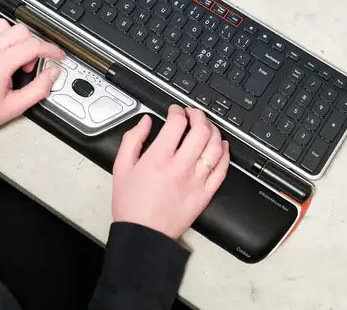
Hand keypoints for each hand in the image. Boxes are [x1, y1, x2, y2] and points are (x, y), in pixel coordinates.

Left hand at [0, 18, 64, 134]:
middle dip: (32, 46)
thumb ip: (39, 89)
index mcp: (0, 64)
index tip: (57, 55)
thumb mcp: (15, 107)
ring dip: (13, 38)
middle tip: (27, 66)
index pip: (33, 46)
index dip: (51, 49)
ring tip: (12, 56)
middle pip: (21, 31)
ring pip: (3, 25)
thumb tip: (52, 74)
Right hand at [112, 105, 229, 239]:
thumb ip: (133, 139)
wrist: (143, 235)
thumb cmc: (131, 204)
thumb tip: (145, 122)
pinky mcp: (205, 194)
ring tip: (208, 127)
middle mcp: (180, 167)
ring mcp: (196, 180)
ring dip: (214, 131)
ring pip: (215, 147)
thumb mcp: (121, 167)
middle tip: (194, 114)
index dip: (178, 111)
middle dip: (199, 116)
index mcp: (159, 158)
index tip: (175, 111)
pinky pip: (222, 170)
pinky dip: (225, 154)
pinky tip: (222, 146)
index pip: (177, 123)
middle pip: (201, 131)